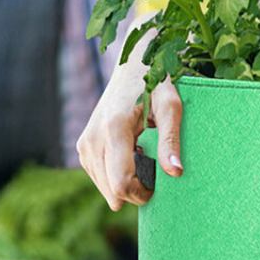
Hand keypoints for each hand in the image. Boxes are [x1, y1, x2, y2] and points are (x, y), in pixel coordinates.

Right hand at [77, 65, 183, 211]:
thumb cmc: (156, 84)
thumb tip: (175, 173)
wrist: (133, 66)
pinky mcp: (83, 146)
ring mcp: (85, 143)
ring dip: (126, 182)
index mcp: (114, 129)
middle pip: (112, 191)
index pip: (121, 183)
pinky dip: (116, 174)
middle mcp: (93, 139)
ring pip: (105, 188)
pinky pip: (100, 177)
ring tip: (142, 155)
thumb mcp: (171, 108)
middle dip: (135, 190)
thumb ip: (171, 141)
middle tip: (153, 168)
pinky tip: (131, 154)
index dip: (141, 193)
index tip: (158, 184)